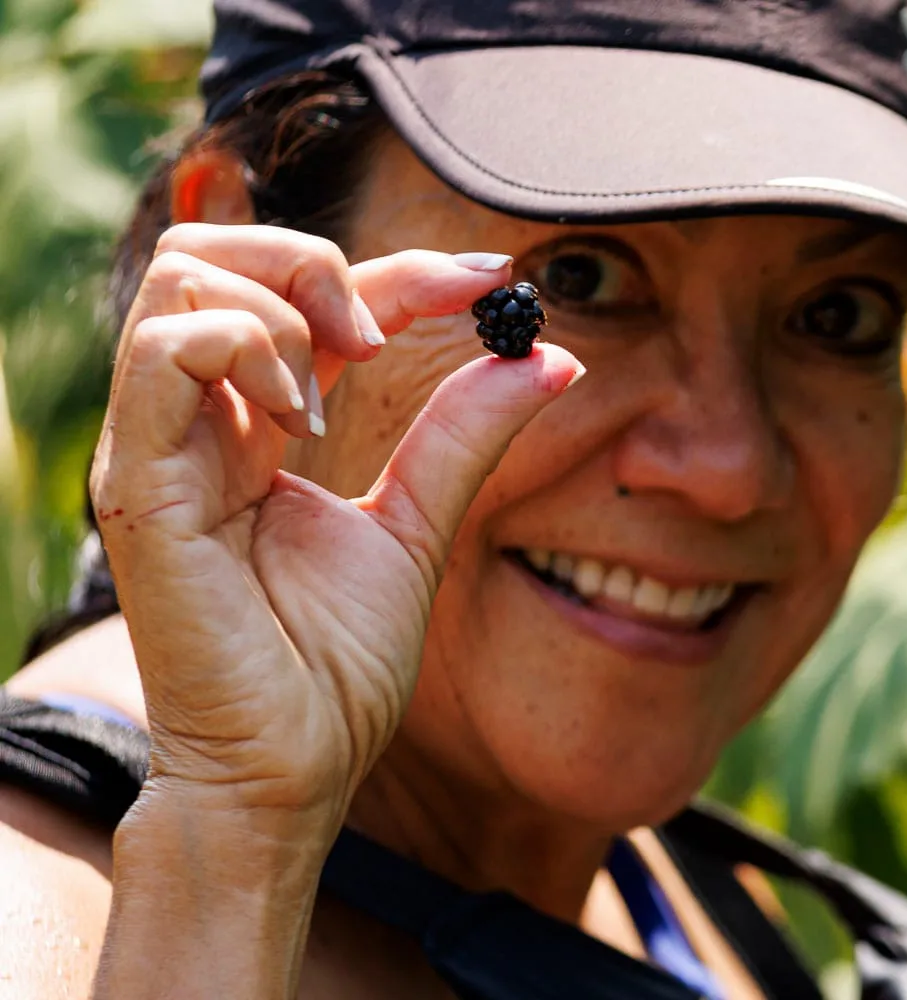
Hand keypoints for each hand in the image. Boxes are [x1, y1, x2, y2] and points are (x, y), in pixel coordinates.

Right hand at [89, 223, 582, 823]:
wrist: (292, 766)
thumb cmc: (334, 667)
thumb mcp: (418, 526)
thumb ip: (465, 434)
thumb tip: (549, 356)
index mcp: (250, 427)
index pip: (306, 299)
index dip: (401, 270)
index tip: (492, 282)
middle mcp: (194, 425)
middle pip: (211, 255)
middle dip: (313, 259)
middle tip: (381, 331)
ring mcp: (159, 448)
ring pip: (184, 281)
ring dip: (283, 306)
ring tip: (332, 399)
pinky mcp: (141, 487)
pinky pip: (166, 352)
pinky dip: (248, 349)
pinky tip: (302, 416)